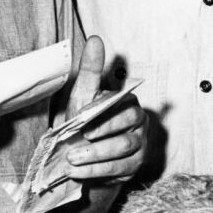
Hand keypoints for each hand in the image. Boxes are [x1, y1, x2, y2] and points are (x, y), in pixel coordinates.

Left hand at [63, 36, 147, 185]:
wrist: (84, 161)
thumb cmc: (83, 125)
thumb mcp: (83, 98)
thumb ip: (91, 71)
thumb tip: (95, 39)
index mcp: (128, 102)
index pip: (122, 103)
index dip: (103, 113)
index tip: (82, 120)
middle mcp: (139, 122)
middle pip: (128, 123)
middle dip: (102, 131)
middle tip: (79, 138)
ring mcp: (140, 146)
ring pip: (123, 147)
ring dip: (95, 154)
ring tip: (72, 159)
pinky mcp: (134, 167)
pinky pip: (118, 168)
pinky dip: (95, 171)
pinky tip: (77, 172)